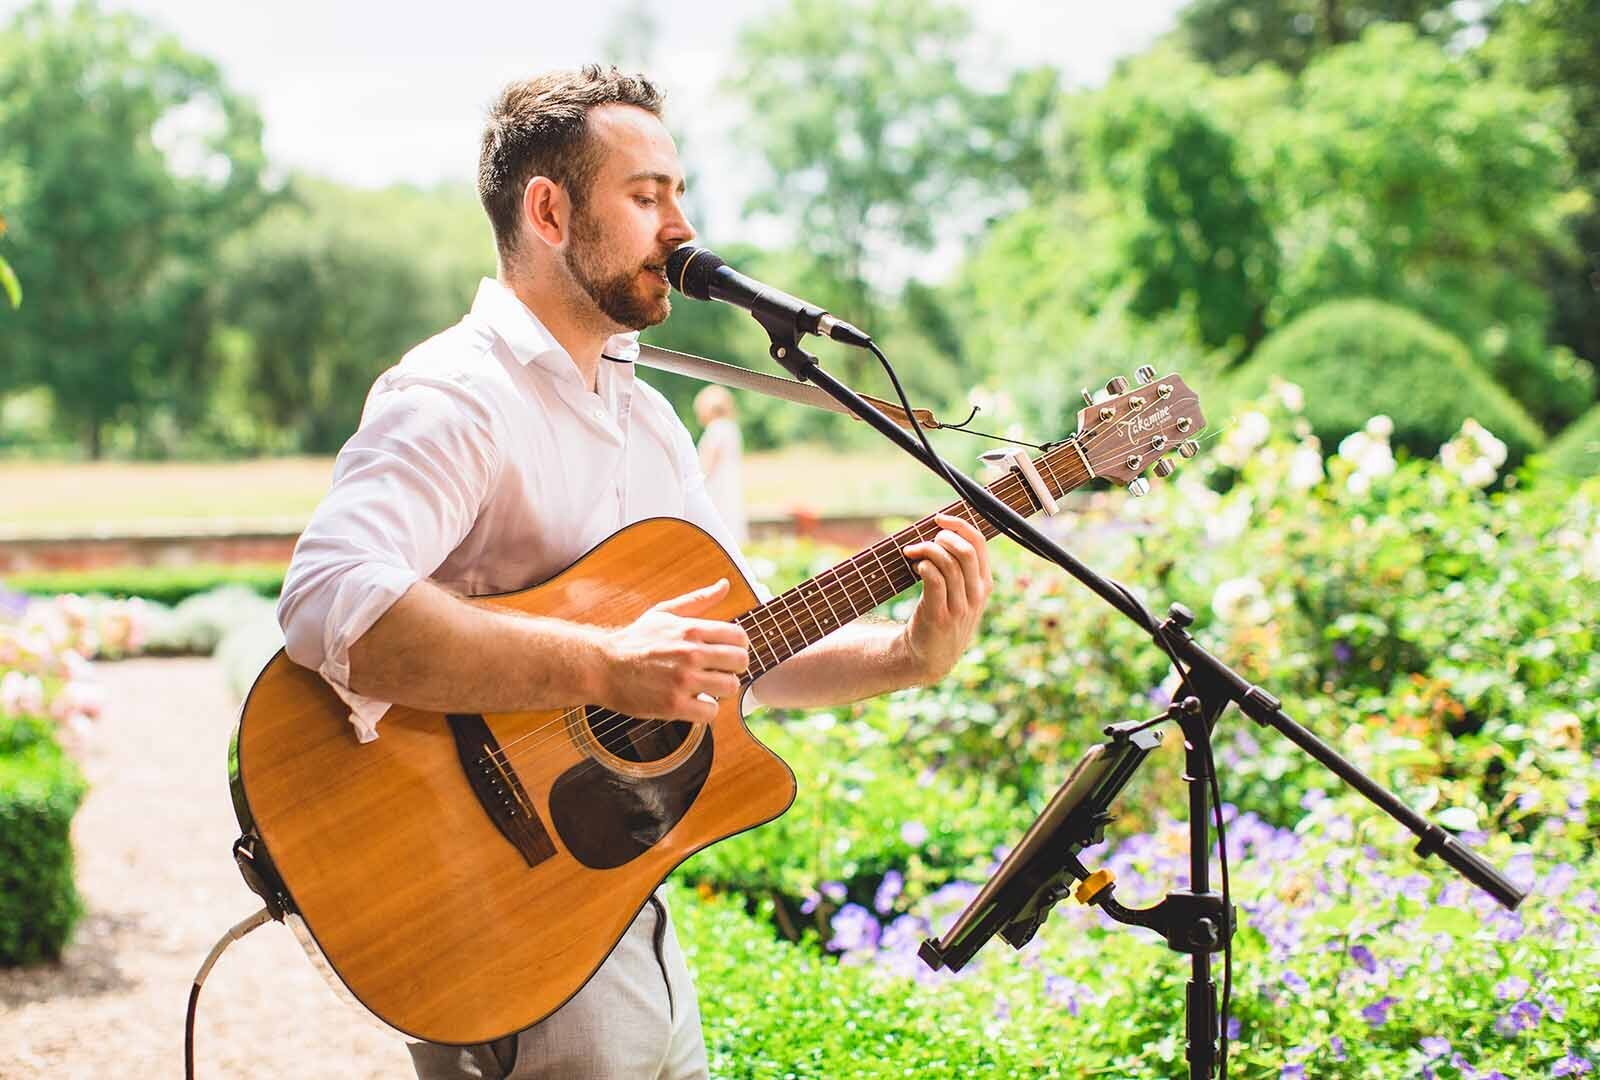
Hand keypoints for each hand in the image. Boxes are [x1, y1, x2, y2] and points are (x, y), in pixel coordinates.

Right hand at [599, 578, 749, 721]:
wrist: (602, 667)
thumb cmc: (635, 640)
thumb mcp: (664, 613)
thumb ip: (698, 600)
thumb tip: (724, 585)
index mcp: (690, 629)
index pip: (739, 637)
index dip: (737, 646)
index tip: (725, 652)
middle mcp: (690, 653)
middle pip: (741, 662)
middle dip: (731, 668)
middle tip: (716, 671)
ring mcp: (683, 681)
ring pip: (730, 687)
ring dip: (719, 689)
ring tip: (703, 686)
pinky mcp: (674, 706)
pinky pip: (711, 711)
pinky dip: (704, 709)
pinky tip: (692, 702)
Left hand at [899, 513, 991, 683]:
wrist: (931, 657)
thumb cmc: (943, 617)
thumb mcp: (963, 595)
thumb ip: (960, 568)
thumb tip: (942, 532)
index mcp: (985, 584)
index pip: (979, 543)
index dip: (958, 524)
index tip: (938, 519)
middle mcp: (976, 594)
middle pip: (966, 551)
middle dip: (942, 537)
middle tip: (924, 542)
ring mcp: (959, 607)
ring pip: (949, 564)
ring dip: (927, 550)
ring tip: (913, 552)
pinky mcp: (940, 616)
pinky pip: (934, 581)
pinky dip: (924, 566)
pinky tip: (916, 566)